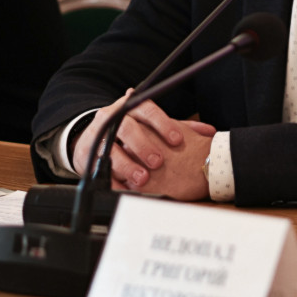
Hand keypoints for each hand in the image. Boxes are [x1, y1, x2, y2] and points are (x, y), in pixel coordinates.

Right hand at [71, 90, 213, 191]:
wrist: (90, 139)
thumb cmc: (131, 133)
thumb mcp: (152, 126)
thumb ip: (179, 128)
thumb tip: (210, 132)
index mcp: (131, 107)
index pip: (147, 109)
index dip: (163, 123)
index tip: (177, 140)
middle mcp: (112, 117)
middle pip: (127, 127)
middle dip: (144, 145)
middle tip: (159, 162)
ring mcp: (97, 136)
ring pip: (110, 148)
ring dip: (127, 164)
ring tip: (142, 178)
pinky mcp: (86, 155)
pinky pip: (98, 169)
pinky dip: (113, 180)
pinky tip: (125, 189)